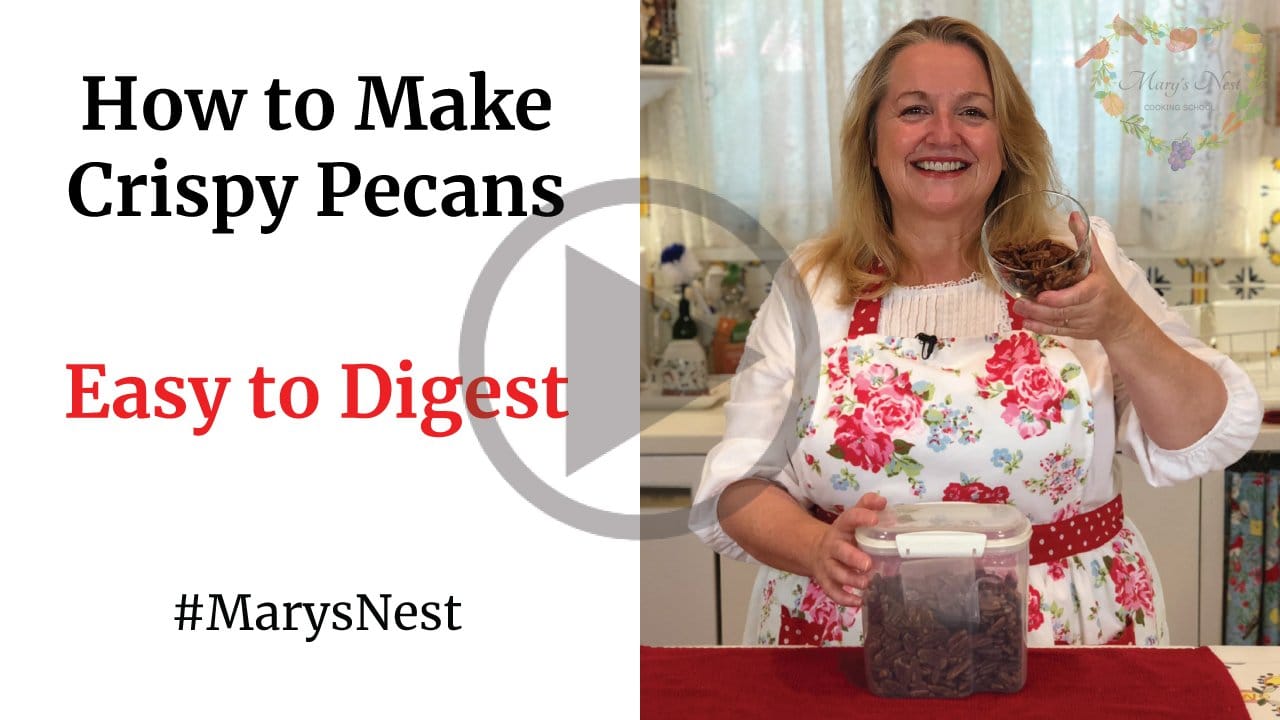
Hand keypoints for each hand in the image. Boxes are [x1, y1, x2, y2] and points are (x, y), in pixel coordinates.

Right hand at [807, 492, 885, 606]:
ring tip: (867, 584)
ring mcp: (827, 564)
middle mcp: (832, 545)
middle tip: (868, 564)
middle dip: (853, 558)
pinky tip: (858, 602)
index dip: (861, 518)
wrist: (815, 550)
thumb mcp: (852, 518)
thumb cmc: (845, 535)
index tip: (875, 519)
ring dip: (851, 580)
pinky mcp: (825, 580)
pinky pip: (832, 591)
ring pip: (836, 573)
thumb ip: (866, 506)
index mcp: (842, 527)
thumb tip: (883, 501)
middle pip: (840, 551)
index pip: (849, 518)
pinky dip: (844, 599)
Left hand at [1013, 213, 1145, 346]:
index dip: (1058, 299)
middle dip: (1039, 308)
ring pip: (1057, 323)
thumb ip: (1085, 240)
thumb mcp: (1100, 263)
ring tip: (1018, 309)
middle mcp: (1089, 309)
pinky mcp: (1076, 333)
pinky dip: (1041, 328)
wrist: (1122, 320)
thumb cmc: (1109, 287)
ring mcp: (1082, 323)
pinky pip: (1057, 332)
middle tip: (1018, 301)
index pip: (1076, 296)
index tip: (1041, 296)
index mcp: (1096, 291)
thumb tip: (1073, 214)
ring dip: (1036, 317)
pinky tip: (1026, 322)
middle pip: (1062, 311)